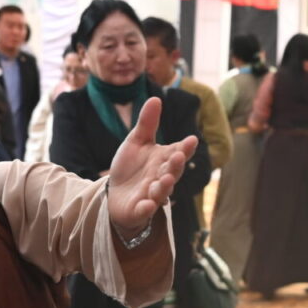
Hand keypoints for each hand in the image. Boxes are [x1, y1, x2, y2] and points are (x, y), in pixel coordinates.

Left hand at [108, 96, 197, 237]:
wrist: (115, 194)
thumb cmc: (131, 167)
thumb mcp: (136, 142)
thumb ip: (147, 123)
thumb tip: (156, 98)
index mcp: (164, 160)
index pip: (177, 152)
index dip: (184, 148)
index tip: (191, 140)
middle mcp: (162, 177)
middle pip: (172, 172)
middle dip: (175, 165)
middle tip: (178, 156)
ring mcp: (152, 194)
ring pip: (161, 191)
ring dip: (164, 186)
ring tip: (164, 179)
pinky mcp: (139, 209)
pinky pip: (145, 210)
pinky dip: (147, 208)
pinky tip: (148, 204)